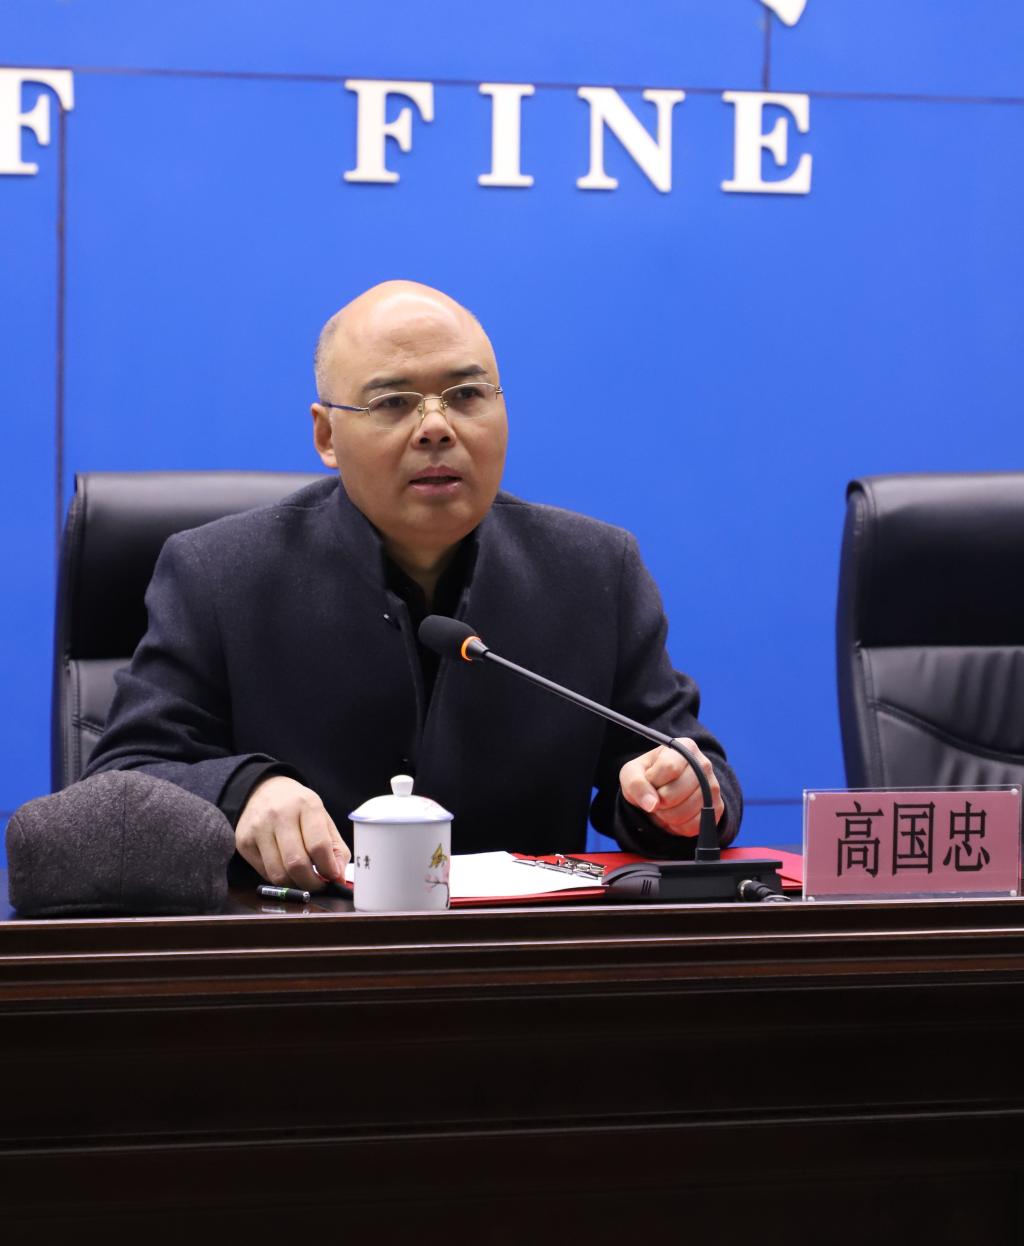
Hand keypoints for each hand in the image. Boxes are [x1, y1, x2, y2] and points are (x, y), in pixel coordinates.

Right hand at [235, 775, 350, 889]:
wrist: (265, 791)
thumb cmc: (299, 809)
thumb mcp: (323, 819)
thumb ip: (336, 848)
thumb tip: (338, 877)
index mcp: (306, 805)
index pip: (318, 845)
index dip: (328, 868)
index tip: (333, 877)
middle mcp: (279, 814)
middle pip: (296, 863)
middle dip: (311, 883)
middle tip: (319, 885)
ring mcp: (258, 828)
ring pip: (278, 873)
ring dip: (295, 884)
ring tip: (303, 879)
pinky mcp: (243, 841)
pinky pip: (264, 873)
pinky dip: (279, 878)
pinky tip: (285, 869)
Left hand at [618, 738, 723, 837]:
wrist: (665, 789)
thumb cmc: (648, 777)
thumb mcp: (632, 773)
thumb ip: (636, 784)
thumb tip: (651, 804)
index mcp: (684, 747)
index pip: (669, 768)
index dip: (653, 782)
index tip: (650, 783)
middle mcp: (703, 764)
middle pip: (676, 793)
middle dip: (659, 802)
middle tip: (657, 797)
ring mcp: (713, 786)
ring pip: (686, 812)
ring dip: (667, 816)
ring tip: (665, 806)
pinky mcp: (717, 807)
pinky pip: (696, 825)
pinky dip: (680, 826)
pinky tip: (675, 815)